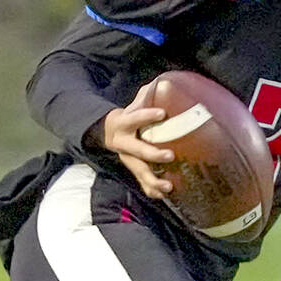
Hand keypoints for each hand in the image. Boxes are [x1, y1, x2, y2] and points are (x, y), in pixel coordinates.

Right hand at [100, 80, 174, 199]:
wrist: (109, 132)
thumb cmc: (129, 115)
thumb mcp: (135, 102)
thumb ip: (148, 94)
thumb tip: (166, 84)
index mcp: (124, 124)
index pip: (135, 118)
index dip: (147, 115)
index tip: (162, 112)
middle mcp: (124, 144)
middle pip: (137, 150)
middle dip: (153, 154)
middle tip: (171, 155)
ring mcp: (128, 159)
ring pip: (139, 171)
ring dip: (153, 180)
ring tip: (169, 186)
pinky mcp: (133, 169)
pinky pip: (141, 183)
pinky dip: (152, 190)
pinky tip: (164, 195)